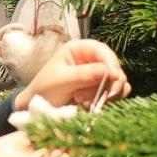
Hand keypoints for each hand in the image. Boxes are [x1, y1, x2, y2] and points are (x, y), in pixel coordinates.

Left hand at [14, 39, 130, 110]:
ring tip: (81, 102)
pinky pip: (114, 95)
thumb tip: (108, 71)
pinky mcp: (100, 90)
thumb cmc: (45, 88)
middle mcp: (91, 60)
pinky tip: (87, 107)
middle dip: (107, 85)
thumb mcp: (62, 80)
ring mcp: (97, 76)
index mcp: (79, 49)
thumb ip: (84, 75)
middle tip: (95, 99)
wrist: (39, 107)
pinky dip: (105, 102)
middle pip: (114, 68)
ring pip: (116, 83)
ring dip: (103, 95)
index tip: (114, 77)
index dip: (112, 64)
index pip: (103, 51)